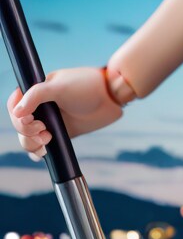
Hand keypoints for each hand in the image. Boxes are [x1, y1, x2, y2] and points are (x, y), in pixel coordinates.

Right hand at [7, 67, 123, 157]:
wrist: (112, 97)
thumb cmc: (88, 85)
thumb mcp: (60, 86)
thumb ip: (37, 95)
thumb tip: (17, 112)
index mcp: (37, 90)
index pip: (14, 105)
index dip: (17, 116)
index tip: (29, 120)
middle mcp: (41, 106)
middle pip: (19, 124)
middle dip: (26, 131)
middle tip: (43, 130)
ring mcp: (50, 120)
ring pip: (27, 138)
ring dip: (31, 143)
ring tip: (47, 140)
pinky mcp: (60, 133)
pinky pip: (41, 146)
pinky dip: (38, 152)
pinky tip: (43, 153)